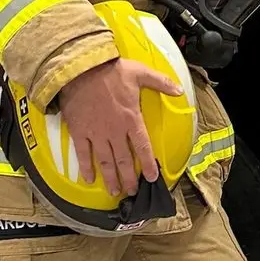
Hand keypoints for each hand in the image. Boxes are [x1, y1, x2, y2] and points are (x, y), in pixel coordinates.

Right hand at [57, 58, 184, 196]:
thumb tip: (180, 91)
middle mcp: (115, 131)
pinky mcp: (79, 132)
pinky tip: (88, 179)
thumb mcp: (141, 73)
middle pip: (124, 159)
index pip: (143, 146)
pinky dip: (85, 168)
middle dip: (128, 178)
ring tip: (114, 192)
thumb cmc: (112, 70)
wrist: (82, 68)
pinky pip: (83, 154)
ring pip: (105, 161)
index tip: (151, 177)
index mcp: (131, 118)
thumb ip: (161, 83)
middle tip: (132, 192)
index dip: (148, 164)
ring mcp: (96, 133)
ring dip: (110, 178)